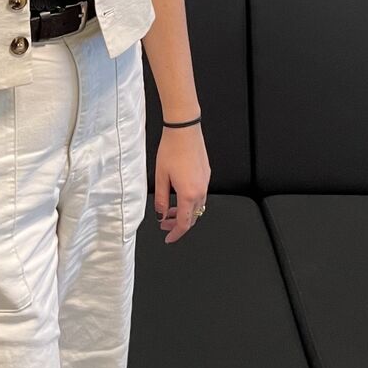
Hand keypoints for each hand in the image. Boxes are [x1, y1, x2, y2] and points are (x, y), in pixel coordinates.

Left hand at [154, 124, 210, 243]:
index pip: (184, 223)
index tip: (168, 238)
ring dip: (186, 212)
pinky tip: (179, 194)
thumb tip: (161, 214)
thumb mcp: (160, 177)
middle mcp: (201, 189)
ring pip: (198, 206)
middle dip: (179, 224)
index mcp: (189, 194)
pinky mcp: (206, 173)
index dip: (175, 233)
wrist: (184, 129)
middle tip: (165, 224)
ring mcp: (205, 181)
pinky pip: (201, 193)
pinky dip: (191, 200)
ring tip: (171, 209)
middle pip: (193, 217)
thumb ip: (161, 200)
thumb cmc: (171, 149)